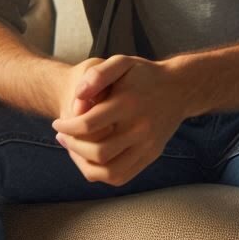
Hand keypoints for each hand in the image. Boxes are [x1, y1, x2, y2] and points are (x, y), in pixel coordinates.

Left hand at [51, 55, 186, 186]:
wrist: (180, 88)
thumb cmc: (145, 75)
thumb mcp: (123, 63)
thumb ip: (98, 74)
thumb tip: (78, 95)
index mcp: (130, 103)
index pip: (88, 125)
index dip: (67, 127)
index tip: (58, 123)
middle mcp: (141, 128)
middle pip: (97, 152)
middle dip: (72, 146)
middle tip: (63, 137)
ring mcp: (148, 145)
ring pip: (108, 171)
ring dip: (83, 165)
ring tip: (75, 150)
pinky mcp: (151, 155)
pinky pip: (121, 176)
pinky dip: (100, 174)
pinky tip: (91, 160)